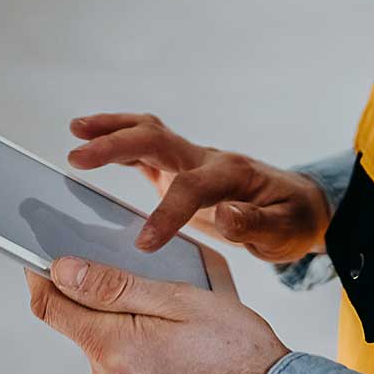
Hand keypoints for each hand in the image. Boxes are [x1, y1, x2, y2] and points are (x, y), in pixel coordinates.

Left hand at [26, 253, 287, 373]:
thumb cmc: (238, 355)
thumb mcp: (180, 301)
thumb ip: (115, 286)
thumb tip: (63, 269)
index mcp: (112, 346)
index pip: (50, 306)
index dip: (39, 276)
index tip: (38, 258)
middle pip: (84, 330)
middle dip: (106, 306)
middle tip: (152, 294)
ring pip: (111, 356)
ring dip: (131, 338)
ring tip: (181, 335)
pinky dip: (146, 365)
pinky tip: (182, 361)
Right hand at [67, 113, 329, 263]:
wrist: (299, 204)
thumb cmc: (291, 219)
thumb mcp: (284, 230)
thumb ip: (254, 224)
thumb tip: (225, 216)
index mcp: (231, 176)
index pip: (191, 187)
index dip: (166, 213)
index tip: (143, 243)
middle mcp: (207, 159)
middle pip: (157, 139)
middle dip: (116, 145)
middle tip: (77, 158)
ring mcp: (191, 159)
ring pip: (147, 133)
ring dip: (110, 129)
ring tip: (75, 132)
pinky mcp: (181, 167)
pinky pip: (145, 148)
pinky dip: (117, 141)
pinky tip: (89, 144)